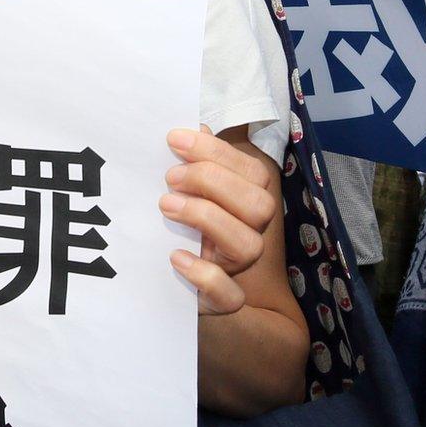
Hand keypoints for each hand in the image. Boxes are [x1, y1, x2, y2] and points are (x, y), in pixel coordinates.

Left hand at [158, 126, 279, 314]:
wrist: (179, 289)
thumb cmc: (182, 227)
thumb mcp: (187, 191)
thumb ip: (194, 160)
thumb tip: (194, 124)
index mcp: (246, 202)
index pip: (251, 171)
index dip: (216, 152)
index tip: (174, 139)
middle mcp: (249, 232)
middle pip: (259, 206)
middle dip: (214, 183)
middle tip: (171, 177)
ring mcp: (237, 269)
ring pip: (250, 245)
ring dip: (207, 219)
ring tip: (166, 206)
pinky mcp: (221, 302)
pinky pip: (229, 296)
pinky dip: (206, 275)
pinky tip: (176, 257)